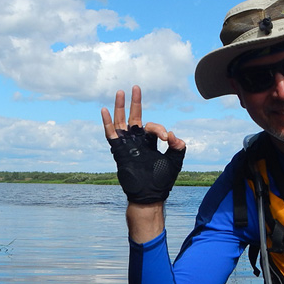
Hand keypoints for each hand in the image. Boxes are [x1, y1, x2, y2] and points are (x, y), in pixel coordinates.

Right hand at [101, 85, 185, 203]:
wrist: (150, 195)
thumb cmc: (162, 180)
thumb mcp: (175, 161)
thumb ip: (179, 147)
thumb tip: (173, 135)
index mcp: (150, 142)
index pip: (152, 127)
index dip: (159, 129)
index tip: (167, 139)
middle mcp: (137, 141)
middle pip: (135, 117)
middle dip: (135, 102)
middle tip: (136, 87)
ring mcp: (127, 145)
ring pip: (121, 122)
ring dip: (120, 107)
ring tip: (120, 92)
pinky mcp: (119, 151)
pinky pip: (111, 134)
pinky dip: (108, 123)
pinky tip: (105, 110)